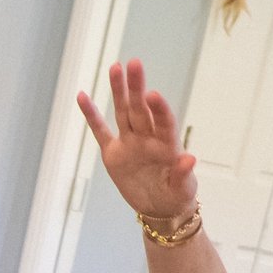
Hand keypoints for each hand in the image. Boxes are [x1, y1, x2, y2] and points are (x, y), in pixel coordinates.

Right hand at [78, 60, 198, 221]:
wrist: (160, 208)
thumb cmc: (175, 195)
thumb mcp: (182, 189)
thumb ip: (183, 174)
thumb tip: (190, 159)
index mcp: (167, 144)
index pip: (163, 121)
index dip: (159, 109)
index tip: (152, 94)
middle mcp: (148, 138)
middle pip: (141, 109)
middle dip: (137, 87)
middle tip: (134, 64)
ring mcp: (130, 142)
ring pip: (123, 112)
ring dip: (119, 91)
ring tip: (115, 67)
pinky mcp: (114, 153)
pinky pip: (100, 132)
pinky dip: (91, 115)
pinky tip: (83, 97)